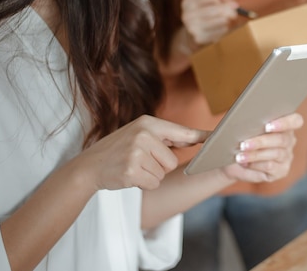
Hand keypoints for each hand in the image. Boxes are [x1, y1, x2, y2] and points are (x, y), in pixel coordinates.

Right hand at [76, 115, 208, 191]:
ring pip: (163, 173)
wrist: (89, 166)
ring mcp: (137, 152)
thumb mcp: (140, 135)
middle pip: (173, 160)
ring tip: (133, 166)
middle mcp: (144, 135)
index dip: (201, 137)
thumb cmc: (119, 150)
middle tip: (140, 161)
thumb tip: (195, 138)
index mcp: (148, 123)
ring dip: (151, 175)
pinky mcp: (131, 170)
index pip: (182, 131)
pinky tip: (129, 175)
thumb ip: (166, 137)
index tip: (217, 138)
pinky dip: (144, 183)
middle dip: (160, 166)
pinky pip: (153, 182)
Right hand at [181, 0, 238, 44]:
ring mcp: (192, 28)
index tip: (223, 1)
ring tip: (225, 20)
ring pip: (222, 20)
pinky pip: (221, 31)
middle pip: (219, 9)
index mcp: (188, 2)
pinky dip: (224, 28)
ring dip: (227, 19)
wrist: (193, 34)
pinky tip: (220, 28)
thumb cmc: (206, 12)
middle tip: (234, 12)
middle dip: (229, 9)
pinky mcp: (199, 39)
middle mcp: (187, 14)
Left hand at [221, 113, 302, 182]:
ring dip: (255, 154)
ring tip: (240, 155)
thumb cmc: (241, 139)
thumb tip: (249, 121)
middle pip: (282, 139)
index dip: (285, 123)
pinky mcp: (282, 170)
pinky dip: (256, 164)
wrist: (233, 161)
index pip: (296, 121)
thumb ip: (253, 122)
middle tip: (245, 144)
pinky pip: (271, 167)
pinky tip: (245, 163)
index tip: (268, 126)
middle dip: (261, 141)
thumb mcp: (246, 128)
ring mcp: (287, 156)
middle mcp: (289, 140)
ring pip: (276, 154)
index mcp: (285, 124)